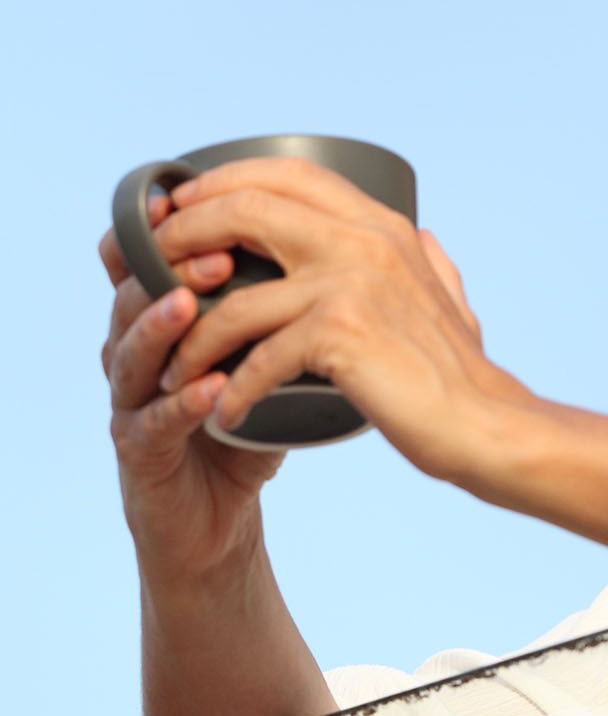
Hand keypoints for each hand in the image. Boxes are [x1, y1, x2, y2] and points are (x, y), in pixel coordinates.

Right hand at [102, 191, 282, 584]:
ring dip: (162, 324)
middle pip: (135, 291)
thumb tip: (370, 237)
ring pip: (129, 351)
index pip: (155, 256)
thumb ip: (298, 299)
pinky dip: (180, 403)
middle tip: (219, 250)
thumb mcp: (273, 354)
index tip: (219, 196)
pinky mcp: (138, 453)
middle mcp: (139, 350)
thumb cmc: (248, 427)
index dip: (179, 226)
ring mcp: (132, 401)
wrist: (221, 518)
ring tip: (193, 303)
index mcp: (167, 316)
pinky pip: (152, 422)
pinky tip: (208, 390)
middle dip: (173, 265)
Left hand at [148, 157, 531, 484]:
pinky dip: (231, 392)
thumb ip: (431, 262)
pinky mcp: (340, 335)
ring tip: (174, 370)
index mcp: (382, 225)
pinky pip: (256, 357)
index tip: (181, 210)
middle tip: (153, 271)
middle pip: (245, 208)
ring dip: (191, 337)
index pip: (287, 172)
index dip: (222, 182)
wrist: (485, 425)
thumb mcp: (451, 297)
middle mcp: (365, 240)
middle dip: (184, 236)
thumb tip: (424, 237)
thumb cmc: (461, 373)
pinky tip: (224, 414)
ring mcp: (352, 283)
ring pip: (236, 294)